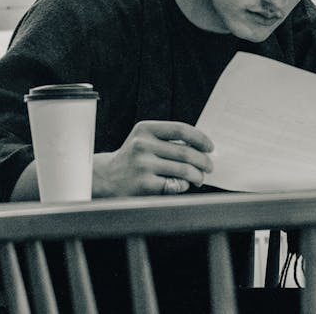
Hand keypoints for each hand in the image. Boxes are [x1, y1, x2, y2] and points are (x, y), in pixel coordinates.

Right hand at [93, 120, 213, 197]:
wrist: (105, 179)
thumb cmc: (132, 159)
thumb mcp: (144, 141)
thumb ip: (167, 140)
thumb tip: (201, 148)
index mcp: (145, 129)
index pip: (180, 129)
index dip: (199, 138)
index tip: (210, 147)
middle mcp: (142, 144)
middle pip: (185, 151)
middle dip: (203, 160)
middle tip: (209, 166)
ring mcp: (143, 165)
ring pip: (183, 169)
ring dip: (197, 175)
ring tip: (200, 178)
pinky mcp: (144, 185)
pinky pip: (174, 185)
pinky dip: (183, 186)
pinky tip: (183, 185)